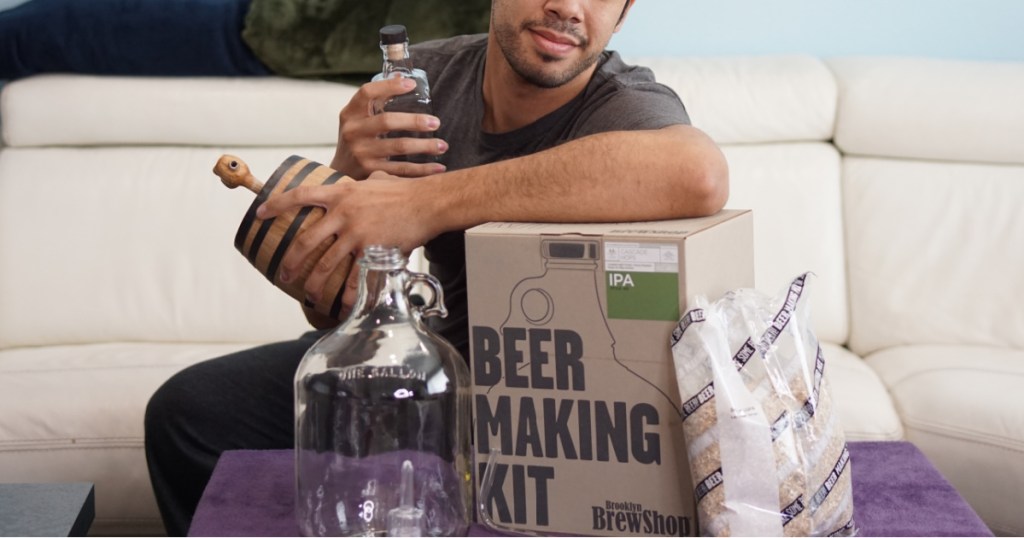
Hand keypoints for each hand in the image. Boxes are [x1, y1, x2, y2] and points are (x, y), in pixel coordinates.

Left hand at [256, 170, 442, 313]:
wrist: (427, 202)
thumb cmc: (405, 192)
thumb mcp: (375, 182)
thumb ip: (360, 186)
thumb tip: (361, 183)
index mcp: (340, 193)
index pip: (300, 195)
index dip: (276, 204)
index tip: (259, 214)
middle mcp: (343, 213)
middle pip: (307, 241)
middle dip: (292, 261)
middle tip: (284, 274)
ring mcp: (356, 233)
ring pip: (326, 264)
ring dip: (315, 283)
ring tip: (310, 295)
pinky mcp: (372, 250)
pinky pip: (355, 277)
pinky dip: (349, 294)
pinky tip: (344, 305)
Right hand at [332, 77, 448, 177]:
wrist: (340, 172)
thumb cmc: (357, 138)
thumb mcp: (358, 118)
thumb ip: (376, 102)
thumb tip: (404, 78)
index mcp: (350, 113)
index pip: (367, 93)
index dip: (389, 86)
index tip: (412, 84)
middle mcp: (353, 131)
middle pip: (387, 121)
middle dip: (415, 121)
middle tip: (436, 122)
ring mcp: (361, 153)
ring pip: (398, 146)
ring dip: (425, 146)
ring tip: (443, 145)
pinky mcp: (370, 172)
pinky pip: (401, 170)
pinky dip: (422, 170)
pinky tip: (438, 167)